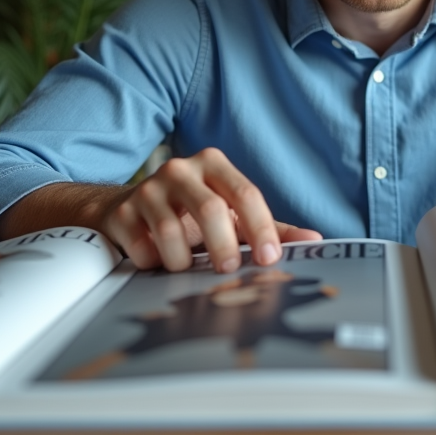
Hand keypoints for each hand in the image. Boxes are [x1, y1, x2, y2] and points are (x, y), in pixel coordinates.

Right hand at [102, 148, 321, 272]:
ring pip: (171, 233)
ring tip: (185, 266)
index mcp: (214, 164)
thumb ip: (270, 227)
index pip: (245, 194)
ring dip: (183, 261)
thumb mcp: (231, 215)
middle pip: (210, 210)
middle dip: (223, 247)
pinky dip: (153, 264)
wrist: (128, 209)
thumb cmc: (191, 213)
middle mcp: (180, 170)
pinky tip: (156, 260)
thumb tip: (313, 241)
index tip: (269, 258)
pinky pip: (142, 249)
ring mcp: (147, 189)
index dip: (260, 229)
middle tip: (228, 270)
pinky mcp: (121, 212)